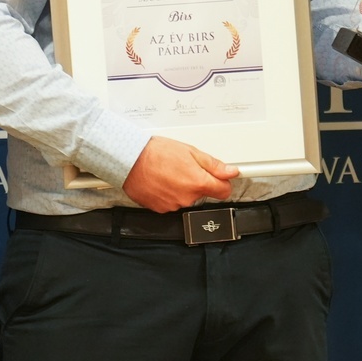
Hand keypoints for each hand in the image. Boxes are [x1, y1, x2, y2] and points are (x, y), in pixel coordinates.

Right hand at [122, 136, 238, 212]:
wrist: (130, 160)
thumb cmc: (156, 153)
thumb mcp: (190, 151)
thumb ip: (213, 165)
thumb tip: (231, 171)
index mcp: (198, 182)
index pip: (224, 191)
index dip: (222, 182)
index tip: (219, 177)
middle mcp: (188, 198)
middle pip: (203, 193)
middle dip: (197, 181)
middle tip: (184, 167)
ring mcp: (174, 205)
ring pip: (187, 198)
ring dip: (182, 187)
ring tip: (169, 172)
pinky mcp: (161, 209)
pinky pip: (172, 202)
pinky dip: (169, 193)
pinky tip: (161, 181)